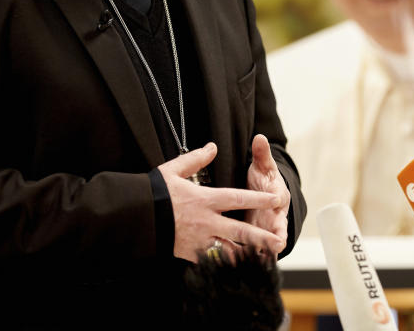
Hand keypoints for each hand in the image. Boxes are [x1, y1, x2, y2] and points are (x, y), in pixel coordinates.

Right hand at [158, 142, 282, 262]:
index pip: (238, 197)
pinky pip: (212, 259)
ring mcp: (198, 239)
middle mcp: (206, 221)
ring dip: (247, 253)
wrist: (134, 218)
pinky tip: (237, 266)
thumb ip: (195, 159)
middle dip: (262, 235)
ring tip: (265, 258)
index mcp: (205, 199)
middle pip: (240, 230)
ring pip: (229, 249)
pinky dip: (225, 262)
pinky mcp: (189, 253)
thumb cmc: (154, 192)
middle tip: (280, 240)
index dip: (259, 198)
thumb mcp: (173, 170)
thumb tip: (212, 146)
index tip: (276, 199)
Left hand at [245, 134, 290, 254]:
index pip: (279, 202)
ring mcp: (265, 231)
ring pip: (265, 246)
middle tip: (276, 246)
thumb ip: (261, 154)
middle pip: (276, 229)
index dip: (277, 204)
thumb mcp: (263, 167)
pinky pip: (251, 252)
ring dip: (261, 254)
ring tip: (255, 264)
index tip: (277, 206)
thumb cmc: (264, 181)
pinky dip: (246, 259)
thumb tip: (259, 137)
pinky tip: (237, 268)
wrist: (264, 197)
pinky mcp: (255, 242)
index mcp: (278, 198)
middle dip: (276, 238)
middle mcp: (274, 218)